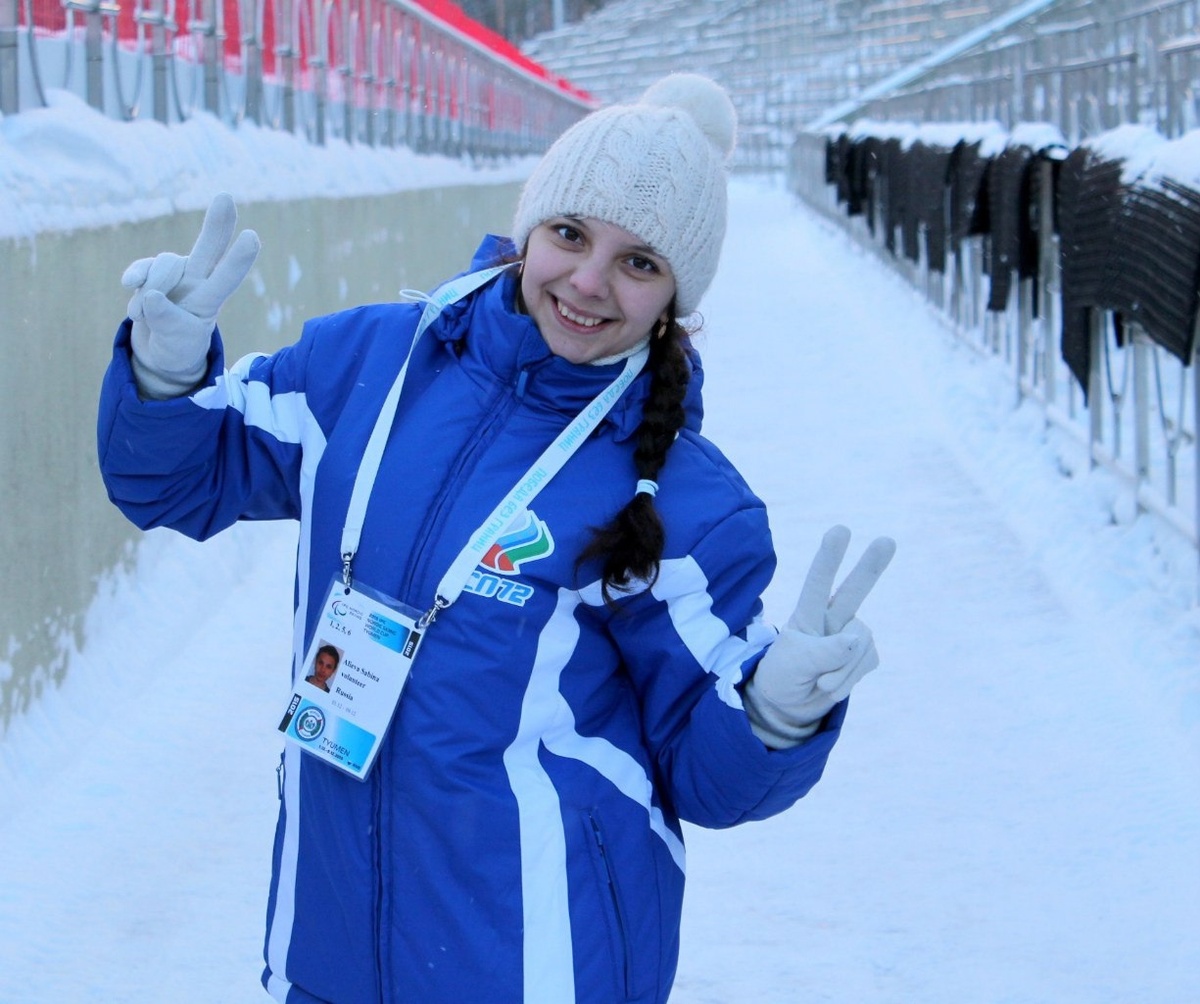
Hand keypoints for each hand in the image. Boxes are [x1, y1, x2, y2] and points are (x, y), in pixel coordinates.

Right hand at [123, 193, 259, 398]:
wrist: (159, 351)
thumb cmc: (178, 345)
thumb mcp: (178, 341)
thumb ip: (167, 320)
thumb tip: (151, 295)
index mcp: (211, 298)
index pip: (227, 277)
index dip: (238, 258)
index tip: (252, 236)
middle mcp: (196, 279)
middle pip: (208, 247)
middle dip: (217, 223)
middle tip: (225, 197)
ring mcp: (173, 274)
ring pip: (163, 264)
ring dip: (149, 291)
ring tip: (143, 317)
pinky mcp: (149, 274)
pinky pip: (140, 268)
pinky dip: (135, 279)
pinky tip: (130, 286)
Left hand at [743, 525, 895, 746]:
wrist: (788, 707)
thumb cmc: (782, 676)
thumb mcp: (792, 664)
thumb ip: (824, 651)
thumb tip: (858, 640)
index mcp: (806, 613)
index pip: (817, 582)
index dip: (829, 557)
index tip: (841, 530)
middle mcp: (831, 619)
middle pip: (854, 590)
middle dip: (871, 566)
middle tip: (887, 540)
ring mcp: (849, 638)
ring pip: (862, 644)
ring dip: (842, 670)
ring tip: (820, 683)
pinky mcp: (862, 658)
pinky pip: (867, 662)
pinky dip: (849, 680)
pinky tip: (832, 687)